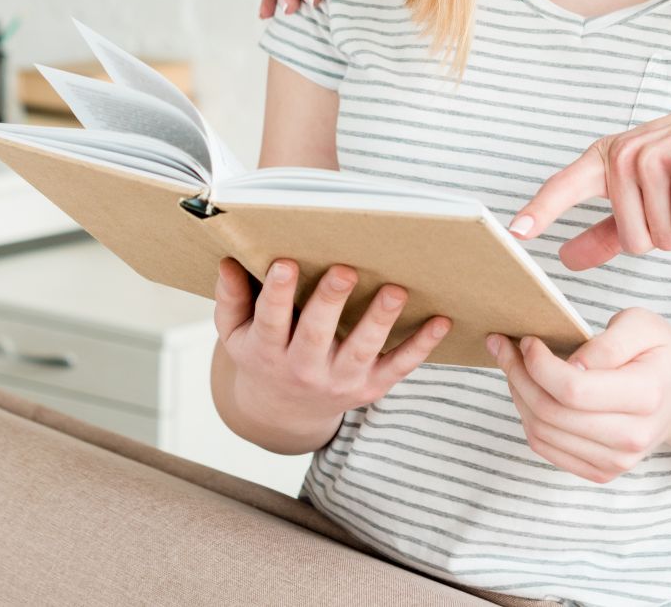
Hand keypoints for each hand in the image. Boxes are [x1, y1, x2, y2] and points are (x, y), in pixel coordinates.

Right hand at [213, 257, 449, 436]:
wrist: (283, 409)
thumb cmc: (261, 353)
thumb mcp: (236, 331)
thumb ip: (231, 298)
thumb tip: (229, 261)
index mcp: (268, 351)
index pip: (271, 320)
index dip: (277, 293)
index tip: (285, 263)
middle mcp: (303, 369)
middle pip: (316, 335)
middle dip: (330, 302)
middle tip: (345, 270)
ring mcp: (340, 380)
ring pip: (362, 350)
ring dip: (380, 321)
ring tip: (395, 290)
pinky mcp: (370, 387)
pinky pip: (399, 366)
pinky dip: (421, 346)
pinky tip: (440, 320)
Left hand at [487, 310, 670, 482]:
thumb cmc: (657, 353)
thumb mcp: (643, 326)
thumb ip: (610, 342)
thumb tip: (573, 365)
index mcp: (647, 395)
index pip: (573, 390)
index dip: (539, 364)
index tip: (528, 340)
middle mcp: (633, 436)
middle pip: (551, 413)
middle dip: (517, 375)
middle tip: (505, 347)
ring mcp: (618, 460)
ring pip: (542, 432)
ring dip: (518, 395)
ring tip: (513, 365)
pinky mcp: (602, 471)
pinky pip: (546, 448)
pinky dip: (527, 417)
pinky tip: (528, 391)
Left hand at [509, 90, 670, 270]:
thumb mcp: (643, 193)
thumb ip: (604, 229)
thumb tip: (565, 259)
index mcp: (606, 158)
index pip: (564, 187)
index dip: (540, 211)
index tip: (515, 233)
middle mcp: (622, 155)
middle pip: (633, 242)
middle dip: (664, 233)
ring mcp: (652, 157)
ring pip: (661, 238)